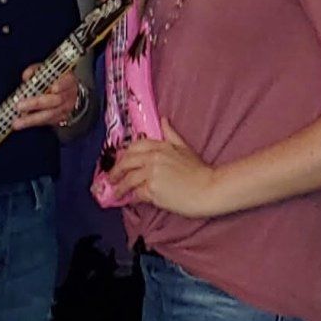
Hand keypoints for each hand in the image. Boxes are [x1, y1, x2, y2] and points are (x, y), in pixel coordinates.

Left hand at [12, 66, 80, 130]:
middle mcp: (69, 95)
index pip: (67, 82)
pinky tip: (22, 124)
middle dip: (36, 103)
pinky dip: (34, 123)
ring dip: (32, 119)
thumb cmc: (55, 78)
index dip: (62, 85)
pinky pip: (47, 122)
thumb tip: (26, 77)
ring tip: (17, 122)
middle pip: (56, 100)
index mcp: (68, 80)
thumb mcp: (47, 70)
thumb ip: (36, 70)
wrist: (68, 91)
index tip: (54, 88)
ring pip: (50, 115)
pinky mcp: (61, 119)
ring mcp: (66, 109)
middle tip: (19, 105)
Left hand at [106, 120, 220, 216]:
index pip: (134, 147)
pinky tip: (129, 200)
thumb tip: (164, 120)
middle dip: (115, 171)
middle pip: (126, 162)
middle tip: (111, 178)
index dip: (124, 155)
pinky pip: (136, 193)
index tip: (121, 161)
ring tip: (116, 193)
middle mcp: (153, 158)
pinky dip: (132, 197)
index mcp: (161, 146)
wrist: (209, 188)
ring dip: (120, 187)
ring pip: (128, 179)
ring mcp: (152, 174)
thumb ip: (171, 134)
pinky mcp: (153, 190)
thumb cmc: (199, 171)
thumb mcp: (185, 147)